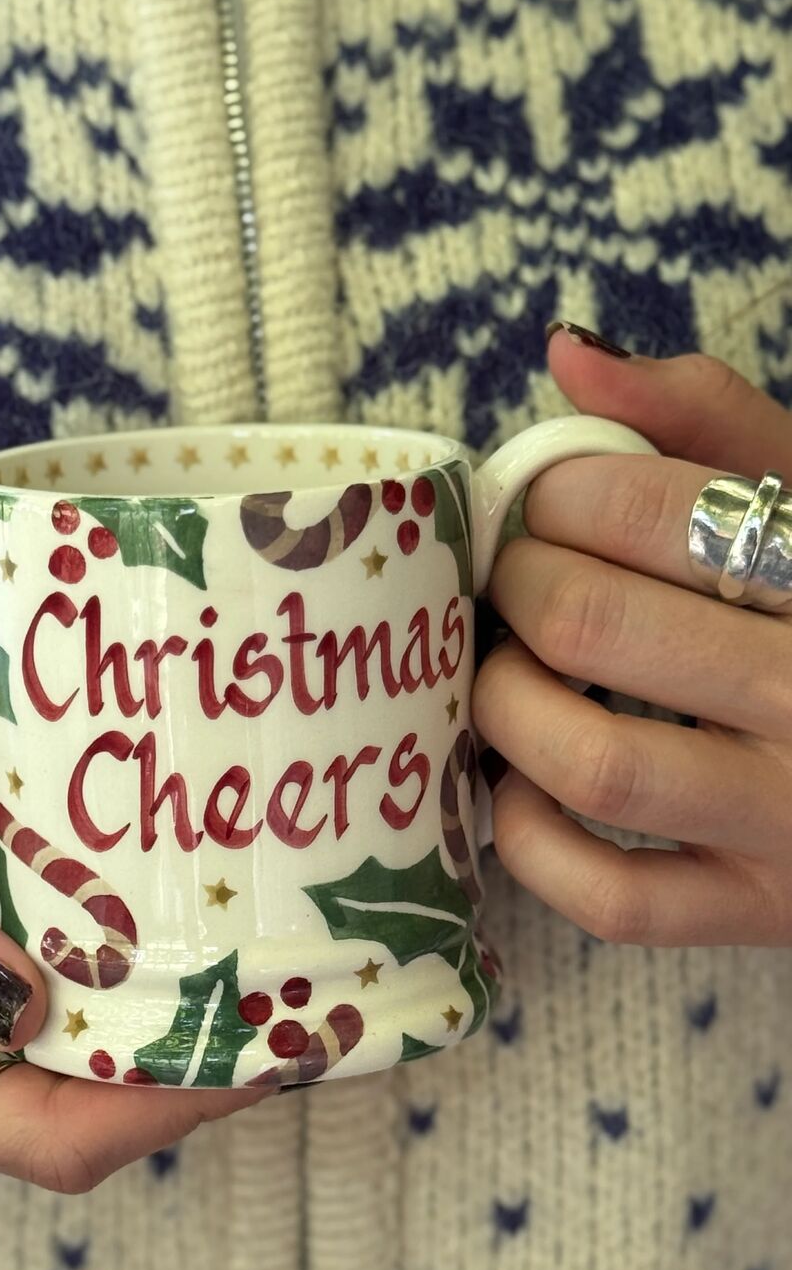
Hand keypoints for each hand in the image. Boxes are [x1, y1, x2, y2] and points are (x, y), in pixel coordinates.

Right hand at [0, 759, 267, 1188]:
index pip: (56, 1134)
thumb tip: (29, 1003)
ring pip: (50, 1092)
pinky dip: (94, 1027)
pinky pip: (21, 1058)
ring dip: (145, 1050)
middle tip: (281, 999)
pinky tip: (143, 970)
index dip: (173, 1106)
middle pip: (70, 1123)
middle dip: (181, 1079)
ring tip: (235, 978)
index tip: (266, 1044)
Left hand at [472, 334, 791, 946]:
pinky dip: (532, 840)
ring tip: (509, 675)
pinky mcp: (755, 912)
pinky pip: (611, 899)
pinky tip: (527, 787)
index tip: (549, 508)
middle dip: (515, 588)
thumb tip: (568, 356)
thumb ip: (709, 415)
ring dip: (506, 708)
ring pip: (593, 764)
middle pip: (593, 625)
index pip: (655, 507)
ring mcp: (790, 823)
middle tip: (516, 583)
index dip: (560, 494)